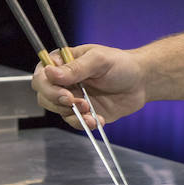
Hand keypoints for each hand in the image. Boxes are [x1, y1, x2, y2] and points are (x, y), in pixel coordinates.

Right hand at [32, 44, 147, 129]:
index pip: (42, 74)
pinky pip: (74, 122)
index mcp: (64, 63)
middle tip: (77, 102)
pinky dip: (83, 124)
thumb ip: (76, 67)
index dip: (48, 86)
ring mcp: (72, 97)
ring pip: (57, 111)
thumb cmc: (121, 64)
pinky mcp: (82, 113)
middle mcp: (64, 81)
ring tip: (90, 110)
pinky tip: (98, 120)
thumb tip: (50, 73)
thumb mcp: (100, 60)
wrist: (141, 82)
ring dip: (72, 114)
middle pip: (44, 95)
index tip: (64, 93)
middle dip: (58, 102)